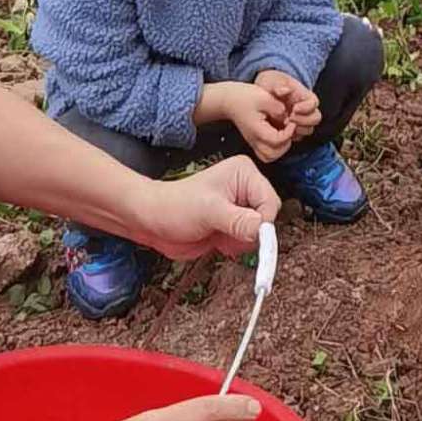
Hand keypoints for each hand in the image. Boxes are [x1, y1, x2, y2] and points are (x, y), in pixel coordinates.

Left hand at [125, 152, 279, 259]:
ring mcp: (239, 208)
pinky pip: (246, 242)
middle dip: (250, 232)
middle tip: (227, 234)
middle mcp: (245, 188)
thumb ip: (239, 221)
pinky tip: (217, 241)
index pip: (270, 201)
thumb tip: (263, 231)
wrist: (152, 221)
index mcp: (244, 173)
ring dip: (240, 241)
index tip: (249, 236)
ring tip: (218, 234)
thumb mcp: (209, 211)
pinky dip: (234, 247)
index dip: (263, 222)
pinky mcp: (232, 226)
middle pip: (267, 218)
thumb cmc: (175, 207)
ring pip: (258, 233)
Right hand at [202, 78, 295, 159]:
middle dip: (286, 143)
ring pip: (269, 157)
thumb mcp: (264, 97)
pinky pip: (266, 153)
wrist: (229, 100)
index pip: (277, 140)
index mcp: (257, 130)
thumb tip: (288, 118)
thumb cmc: (245, 97)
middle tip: (289, 129)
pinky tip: (278, 135)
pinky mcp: (254, 141)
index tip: (292, 121)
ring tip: (284, 134)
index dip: (288, 133)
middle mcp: (254, 140)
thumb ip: (278, 108)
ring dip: (281, 148)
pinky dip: (275, 149)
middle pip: (273, 154)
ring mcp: (253, 142)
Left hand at [254, 67, 323, 142]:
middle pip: (315, 119)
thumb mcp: (271, 81)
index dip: (306, 107)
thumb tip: (284, 90)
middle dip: (304, 120)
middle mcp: (306, 110)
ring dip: (298, 129)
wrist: (262, 95)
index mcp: (305, 96)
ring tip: (284, 125)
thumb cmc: (270, 85)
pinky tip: (281, 132)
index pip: (314, 103)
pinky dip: (291, 136)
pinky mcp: (292, 131)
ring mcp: (300, 121)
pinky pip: (297, 137)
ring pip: (308, 130)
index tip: (295, 108)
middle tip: (289, 118)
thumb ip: (278, 84)